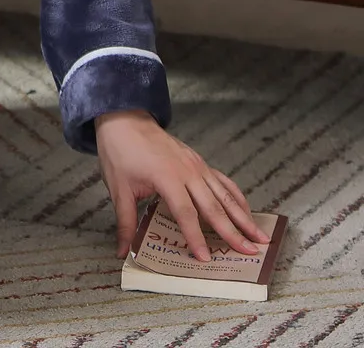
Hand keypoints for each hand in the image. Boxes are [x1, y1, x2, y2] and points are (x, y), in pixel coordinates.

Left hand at [94, 109, 270, 260]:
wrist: (125, 120)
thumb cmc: (119, 152)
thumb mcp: (118, 188)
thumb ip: (125, 222)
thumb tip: (121, 251)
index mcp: (166, 177)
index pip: (185, 213)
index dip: (196, 237)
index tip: (205, 258)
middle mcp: (187, 171)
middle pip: (213, 206)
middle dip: (233, 231)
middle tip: (250, 252)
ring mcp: (196, 165)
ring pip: (224, 195)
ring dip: (243, 216)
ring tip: (261, 236)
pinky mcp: (199, 161)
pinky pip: (222, 181)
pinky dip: (236, 196)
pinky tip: (246, 210)